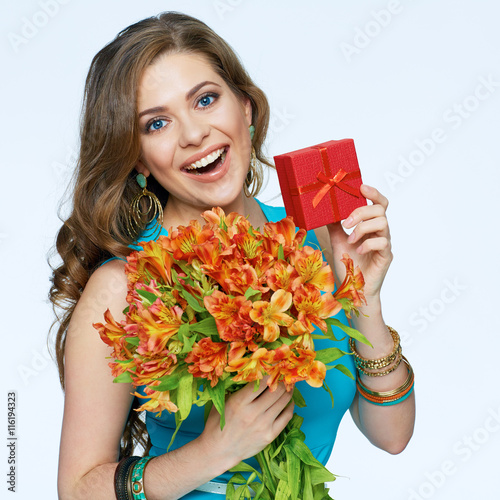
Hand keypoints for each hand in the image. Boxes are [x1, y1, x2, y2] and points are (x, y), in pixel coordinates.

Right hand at [200, 379, 293, 466]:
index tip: (273, 366)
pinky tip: (288, 401)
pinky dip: (289, 406)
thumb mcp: (223, 401)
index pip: (261, 382)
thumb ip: (237, 387)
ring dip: (288, 390)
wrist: (218, 451)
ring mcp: (263, 425)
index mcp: (239, 402)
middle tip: (284, 374)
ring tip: (288, 385)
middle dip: (282, 379)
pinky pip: (286, 416)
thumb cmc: (218, 423)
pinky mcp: (270, 436)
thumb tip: (252, 371)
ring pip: (283, 401)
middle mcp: (253, 413)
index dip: (270, 372)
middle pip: (276, 390)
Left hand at [326, 184, 391, 299]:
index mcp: (370, 225)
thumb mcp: (337, 240)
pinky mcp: (386, 256)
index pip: (378, 203)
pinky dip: (368, 244)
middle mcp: (380, 232)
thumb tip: (324, 209)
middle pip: (380, 209)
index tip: (361, 187)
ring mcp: (385, 243)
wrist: (354, 289)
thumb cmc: (349, 264)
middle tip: (346, 223)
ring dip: (362, 228)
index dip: (373, 193)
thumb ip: (334, 225)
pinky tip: (358, 251)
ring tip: (350, 240)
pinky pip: (383, 242)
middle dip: (361, 212)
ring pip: (383, 223)